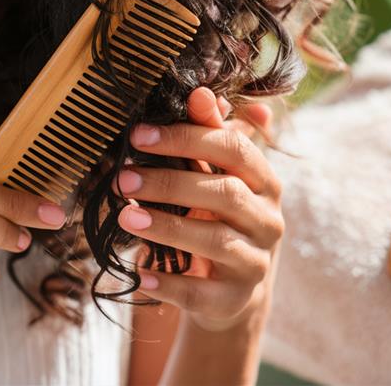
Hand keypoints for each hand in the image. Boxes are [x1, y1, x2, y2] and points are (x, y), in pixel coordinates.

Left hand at [115, 87, 283, 332]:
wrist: (233, 290)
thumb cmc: (219, 219)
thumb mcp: (217, 177)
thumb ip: (208, 136)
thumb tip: (199, 91)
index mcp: (265, 181)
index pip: (233, 149)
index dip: (187, 138)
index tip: (138, 136)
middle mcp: (268, 220)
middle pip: (225, 195)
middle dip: (170, 184)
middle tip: (122, 178)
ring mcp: (255, 262)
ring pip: (215, 243)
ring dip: (167, 228)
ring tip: (126, 218)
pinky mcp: (235, 300)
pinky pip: (202, 293)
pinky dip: (170, 283)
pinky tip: (139, 274)